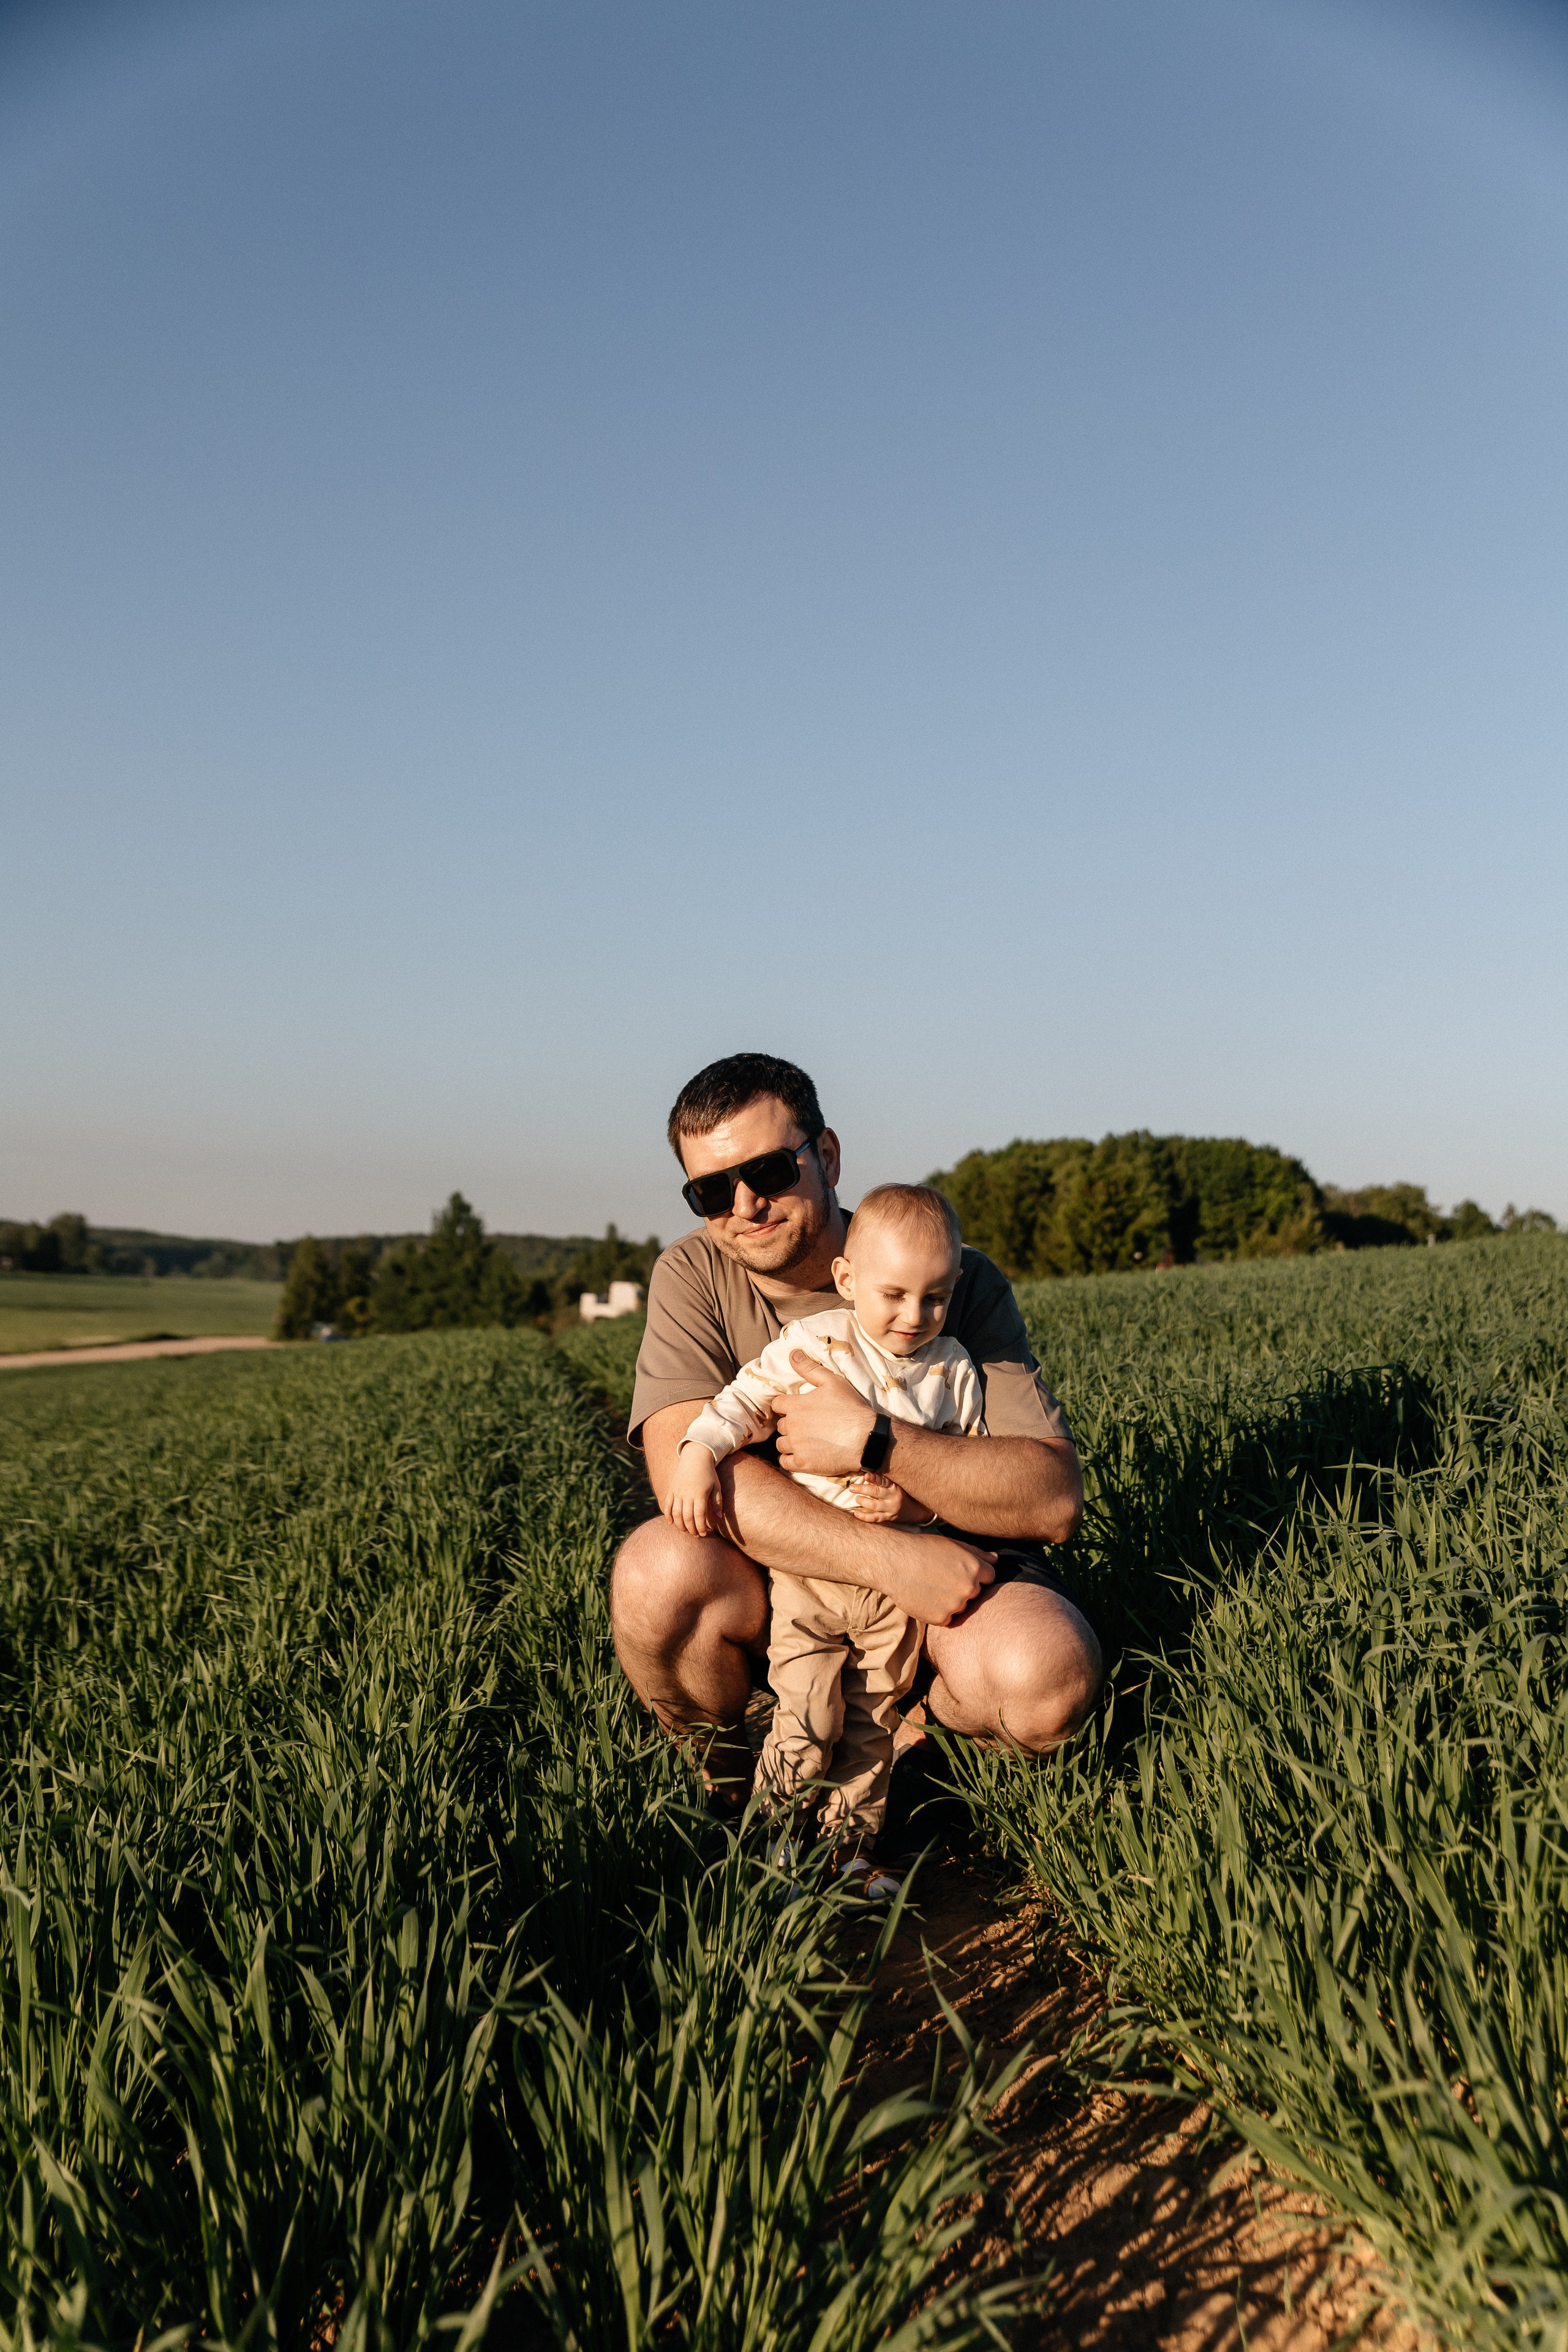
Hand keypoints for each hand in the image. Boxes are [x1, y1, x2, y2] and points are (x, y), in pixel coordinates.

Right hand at [666, 1446, 721, 1539]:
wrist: (695, 1456)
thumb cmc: (708, 1473)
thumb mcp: (716, 1486)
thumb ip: (717, 1502)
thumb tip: (718, 1517)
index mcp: (700, 1494)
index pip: (699, 1516)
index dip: (701, 1528)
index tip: (704, 1534)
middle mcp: (687, 1493)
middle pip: (687, 1517)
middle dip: (691, 1529)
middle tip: (696, 1535)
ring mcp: (677, 1491)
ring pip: (676, 1513)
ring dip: (680, 1525)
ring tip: (685, 1531)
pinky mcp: (671, 1489)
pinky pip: (667, 1505)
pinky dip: (667, 1515)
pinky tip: (671, 1523)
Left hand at [773, 1352, 875, 1476]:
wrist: (866, 1438)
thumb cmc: (851, 1408)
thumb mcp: (832, 1382)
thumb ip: (810, 1368)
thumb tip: (792, 1354)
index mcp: (796, 1405)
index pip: (777, 1404)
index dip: (785, 1405)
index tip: (794, 1409)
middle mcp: (792, 1425)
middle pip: (781, 1425)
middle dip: (790, 1424)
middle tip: (807, 1426)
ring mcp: (796, 1446)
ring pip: (781, 1444)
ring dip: (790, 1442)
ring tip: (805, 1441)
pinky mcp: (803, 1464)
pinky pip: (785, 1462)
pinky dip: (790, 1459)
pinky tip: (802, 1456)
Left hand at [850, 1472, 903, 1523]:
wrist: (914, 1511)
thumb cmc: (900, 1495)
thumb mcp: (895, 1486)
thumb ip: (882, 1482)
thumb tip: (866, 1476)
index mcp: (894, 1487)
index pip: (883, 1481)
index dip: (874, 1478)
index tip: (866, 1475)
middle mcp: (893, 1497)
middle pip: (876, 1492)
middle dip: (862, 1489)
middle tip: (852, 1488)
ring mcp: (890, 1509)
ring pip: (874, 1505)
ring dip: (863, 1501)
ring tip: (857, 1498)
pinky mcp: (888, 1518)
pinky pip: (875, 1518)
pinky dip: (864, 1516)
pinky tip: (856, 1513)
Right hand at [878, 1530, 995, 1626]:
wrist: (893, 1562)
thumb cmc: (922, 1549)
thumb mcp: (952, 1544)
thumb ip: (977, 1553)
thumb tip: (996, 1559)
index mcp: (975, 1568)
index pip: (989, 1577)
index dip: (976, 1574)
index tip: (959, 1571)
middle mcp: (969, 1588)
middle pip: (975, 1593)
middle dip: (963, 1587)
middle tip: (941, 1578)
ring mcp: (955, 1605)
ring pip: (961, 1607)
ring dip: (951, 1601)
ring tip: (931, 1587)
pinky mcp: (941, 1619)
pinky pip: (946, 1619)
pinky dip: (938, 1612)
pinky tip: (925, 1598)